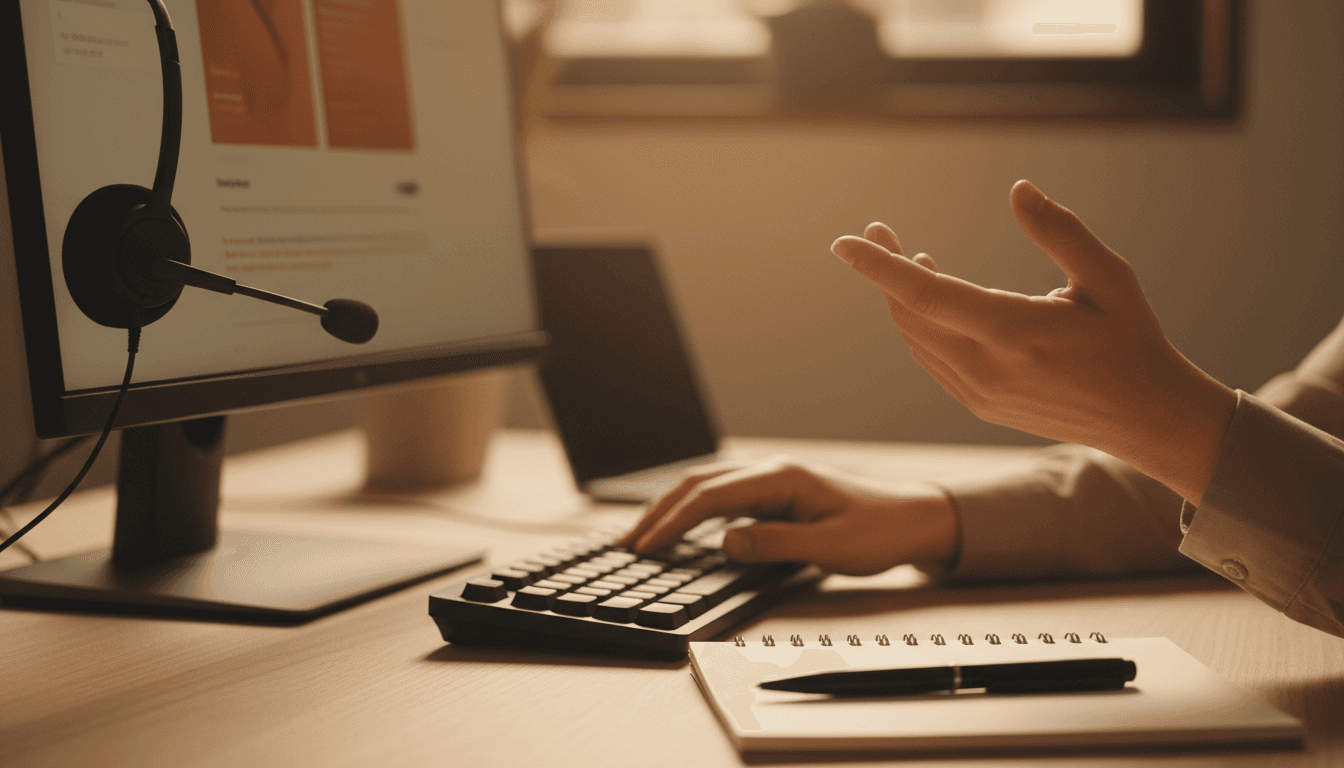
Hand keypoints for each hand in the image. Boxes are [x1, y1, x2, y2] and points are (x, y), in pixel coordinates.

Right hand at [617, 457, 958, 575]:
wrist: (913, 518)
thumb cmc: (879, 531)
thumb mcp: (830, 548)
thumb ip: (776, 544)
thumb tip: (726, 541)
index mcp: (781, 478)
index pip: (710, 496)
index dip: (672, 522)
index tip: (646, 547)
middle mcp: (771, 472)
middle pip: (698, 484)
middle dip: (657, 513)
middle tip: (626, 543)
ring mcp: (772, 480)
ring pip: (706, 487)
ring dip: (670, 509)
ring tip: (642, 536)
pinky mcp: (775, 493)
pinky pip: (722, 497)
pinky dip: (692, 510)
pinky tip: (681, 527)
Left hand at [831, 180, 1235, 503]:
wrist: (1145, 418)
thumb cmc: (1131, 340)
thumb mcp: (1109, 278)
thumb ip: (1060, 232)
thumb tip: (1018, 188)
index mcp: (1014, 332)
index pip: (925, 295)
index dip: (879, 267)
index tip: (845, 241)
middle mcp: (987, 368)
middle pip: (909, 314)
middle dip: (885, 271)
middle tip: (880, 231)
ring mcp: (979, 392)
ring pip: (916, 338)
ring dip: (903, 298)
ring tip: (914, 259)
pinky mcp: (978, 405)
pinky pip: (931, 359)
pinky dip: (920, 325)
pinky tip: (931, 300)